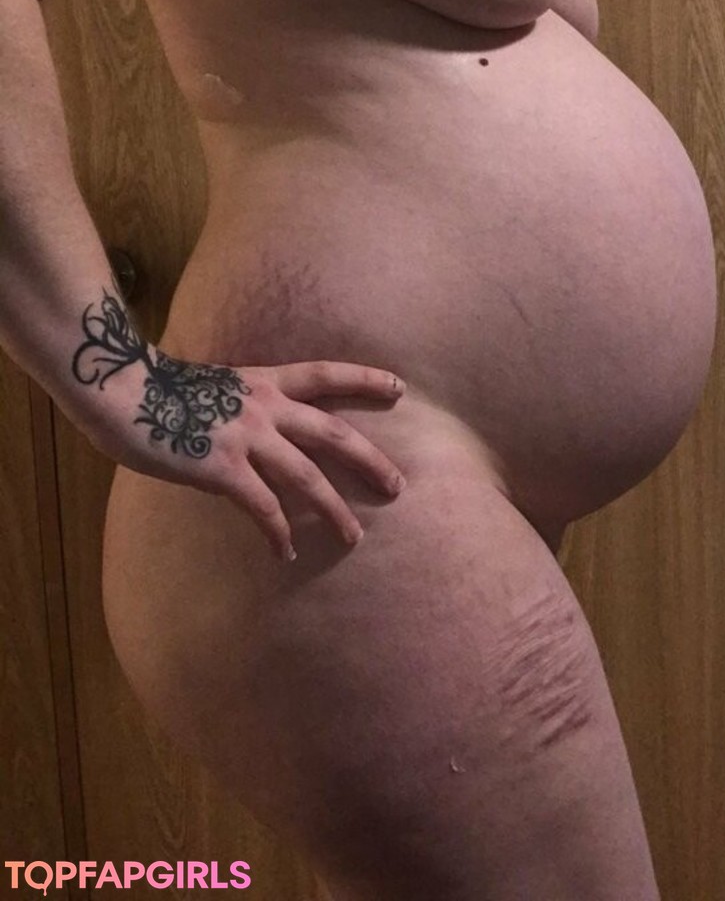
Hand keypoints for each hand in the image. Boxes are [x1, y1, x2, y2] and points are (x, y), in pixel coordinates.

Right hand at [78, 340, 406, 562]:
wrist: (121, 390)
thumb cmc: (159, 388)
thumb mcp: (217, 387)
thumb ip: (245, 408)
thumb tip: (259, 437)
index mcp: (265, 381)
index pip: (326, 374)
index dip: (364, 378)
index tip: (399, 387)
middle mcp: (265, 407)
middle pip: (333, 433)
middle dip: (369, 460)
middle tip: (398, 485)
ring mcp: (246, 437)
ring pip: (307, 477)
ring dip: (333, 509)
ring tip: (354, 536)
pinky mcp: (222, 468)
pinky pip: (262, 507)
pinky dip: (278, 533)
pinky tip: (286, 554)